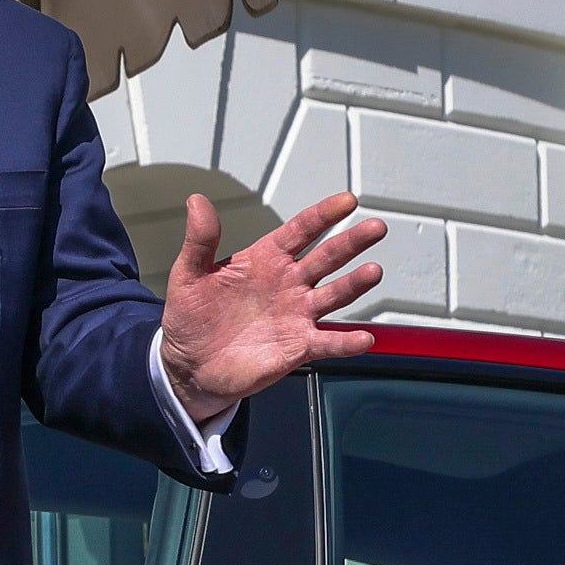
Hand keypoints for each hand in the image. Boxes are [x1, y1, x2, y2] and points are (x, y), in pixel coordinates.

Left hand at [157, 187, 391, 425]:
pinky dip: (346, 343)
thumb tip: (196, 201)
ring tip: (373, 271)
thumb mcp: (188, 274)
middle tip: (376, 227)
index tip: (348, 201)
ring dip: (354, 284)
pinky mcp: (298, 346)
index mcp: (267, 259)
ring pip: (334, 295)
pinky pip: (327, 343)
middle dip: (352, 242)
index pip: (301, 230)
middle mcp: (289, 283)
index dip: (323, 215)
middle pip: (327, 258)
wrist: (191, 364)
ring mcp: (297, 314)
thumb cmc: (192, 315)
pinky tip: (363, 339)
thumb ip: (200, 240)